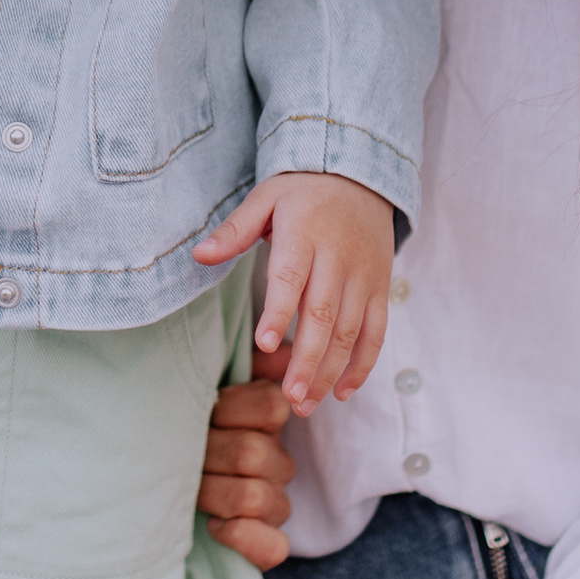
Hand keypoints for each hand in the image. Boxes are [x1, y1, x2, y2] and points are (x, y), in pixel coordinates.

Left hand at [194, 173, 395, 406]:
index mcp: (305, 234)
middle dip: (307, 360)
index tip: (264, 344)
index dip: (279, 312)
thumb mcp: (265, 197)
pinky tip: (342, 391)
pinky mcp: (381, 287)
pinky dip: (363, 364)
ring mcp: (364, 275)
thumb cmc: (303, 190)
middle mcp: (338, 257)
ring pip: (351, 330)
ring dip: (330, 371)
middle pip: (324, 315)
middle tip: (290, 397)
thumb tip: (198, 255)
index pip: (291, 278)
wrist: (361, 174)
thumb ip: (234, 230)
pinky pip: (377, 330)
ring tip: (306, 404)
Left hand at [196, 351, 294, 572]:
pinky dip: (240, 536)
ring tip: (186, 486)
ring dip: (211, 492)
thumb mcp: (203, 386)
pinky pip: (273, 548)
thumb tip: (278, 350)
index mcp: (266, 422)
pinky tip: (213, 525)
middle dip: (208, 452)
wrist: (149, 475)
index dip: (230, 408)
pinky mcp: (266, 545)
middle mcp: (277, 463)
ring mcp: (275, 505)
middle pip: (253, 453)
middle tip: (181, 453)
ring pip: (254, 497)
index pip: (272, 406)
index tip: (203, 410)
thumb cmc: (178, 425)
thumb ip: (242, 361)